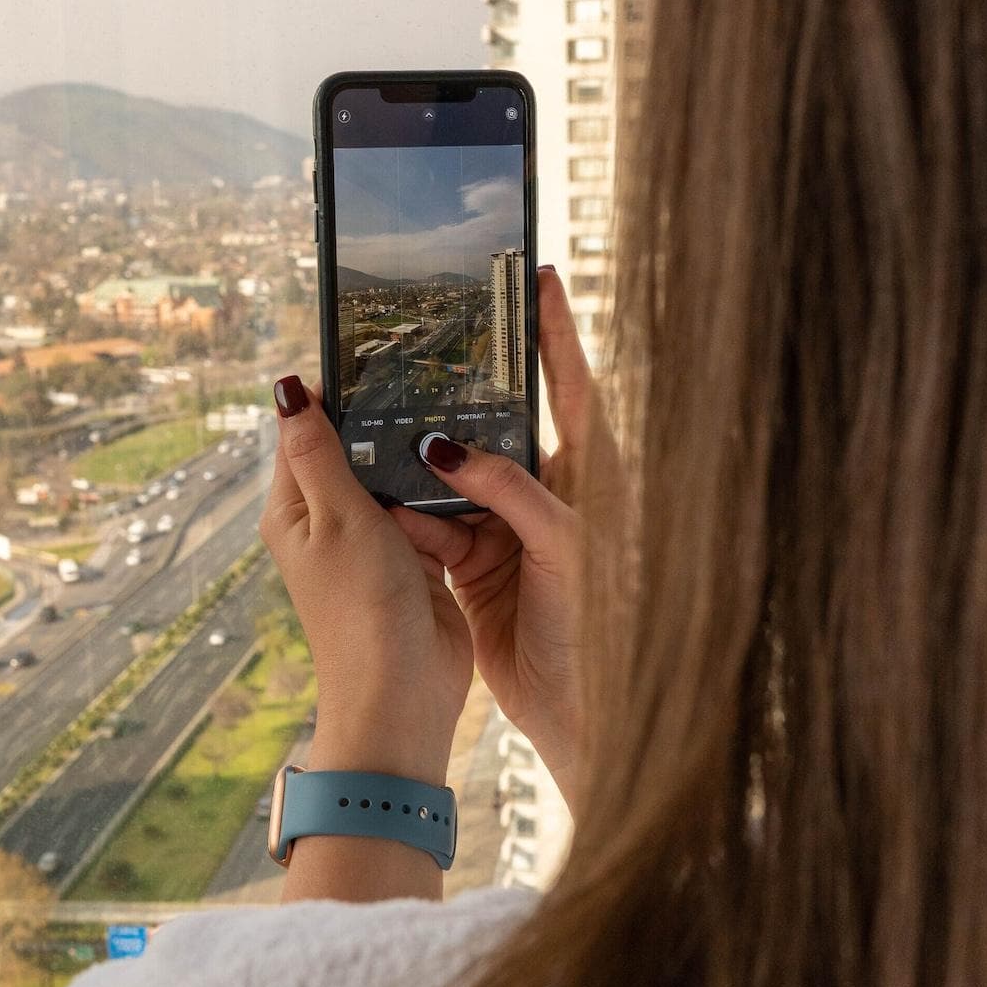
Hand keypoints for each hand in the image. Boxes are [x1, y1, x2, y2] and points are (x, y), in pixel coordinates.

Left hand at [258, 376, 471, 790]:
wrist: (403, 693)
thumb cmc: (360, 607)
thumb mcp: (337, 517)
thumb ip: (317, 451)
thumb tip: (284, 387)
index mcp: (294, 508)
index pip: (304, 429)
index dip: (333, 389)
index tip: (372, 350)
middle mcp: (329, 521)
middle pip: (355, 449)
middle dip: (384, 417)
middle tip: (426, 371)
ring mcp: (373, 541)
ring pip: (395, 477)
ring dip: (417, 454)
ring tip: (455, 404)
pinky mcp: (413, 559)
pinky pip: (426, 509)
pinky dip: (441, 490)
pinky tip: (468, 460)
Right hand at [388, 268, 593, 809]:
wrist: (586, 714)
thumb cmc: (603, 623)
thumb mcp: (564, 544)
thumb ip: (509, 489)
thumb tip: (446, 447)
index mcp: (593, 473)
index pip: (570, 385)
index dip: (553, 330)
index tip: (537, 272)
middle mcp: (551, 491)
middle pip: (501, 423)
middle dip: (463, 389)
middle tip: (429, 334)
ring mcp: (511, 528)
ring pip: (455, 475)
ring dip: (423, 463)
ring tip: (383, 422)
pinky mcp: (478, 567)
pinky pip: (435, 526)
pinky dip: (412, 520)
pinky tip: (387, 509)